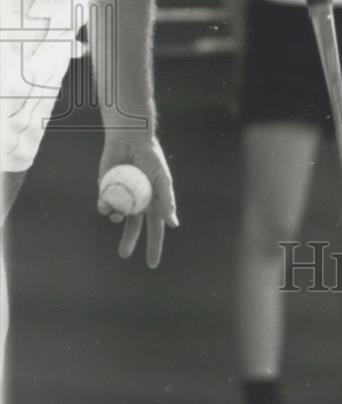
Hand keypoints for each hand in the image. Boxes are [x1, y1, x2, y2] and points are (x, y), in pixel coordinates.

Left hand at [98, 134, 178, 267]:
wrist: (129, 139)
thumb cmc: (151, 157)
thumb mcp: (163, 179)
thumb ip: (167, 201)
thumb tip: (173, 224)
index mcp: (153, 202)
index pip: (155, 230)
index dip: (154, 247)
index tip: (152, 265)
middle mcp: (137, 201)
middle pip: (133, 228)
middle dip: (128, 242)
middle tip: (124, 255)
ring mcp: (121, 196)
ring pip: (117, 217)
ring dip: (116, 218)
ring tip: (117, 213)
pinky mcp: (106, 189)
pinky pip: (104, 205)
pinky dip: (105, 207)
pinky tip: (107, 202)